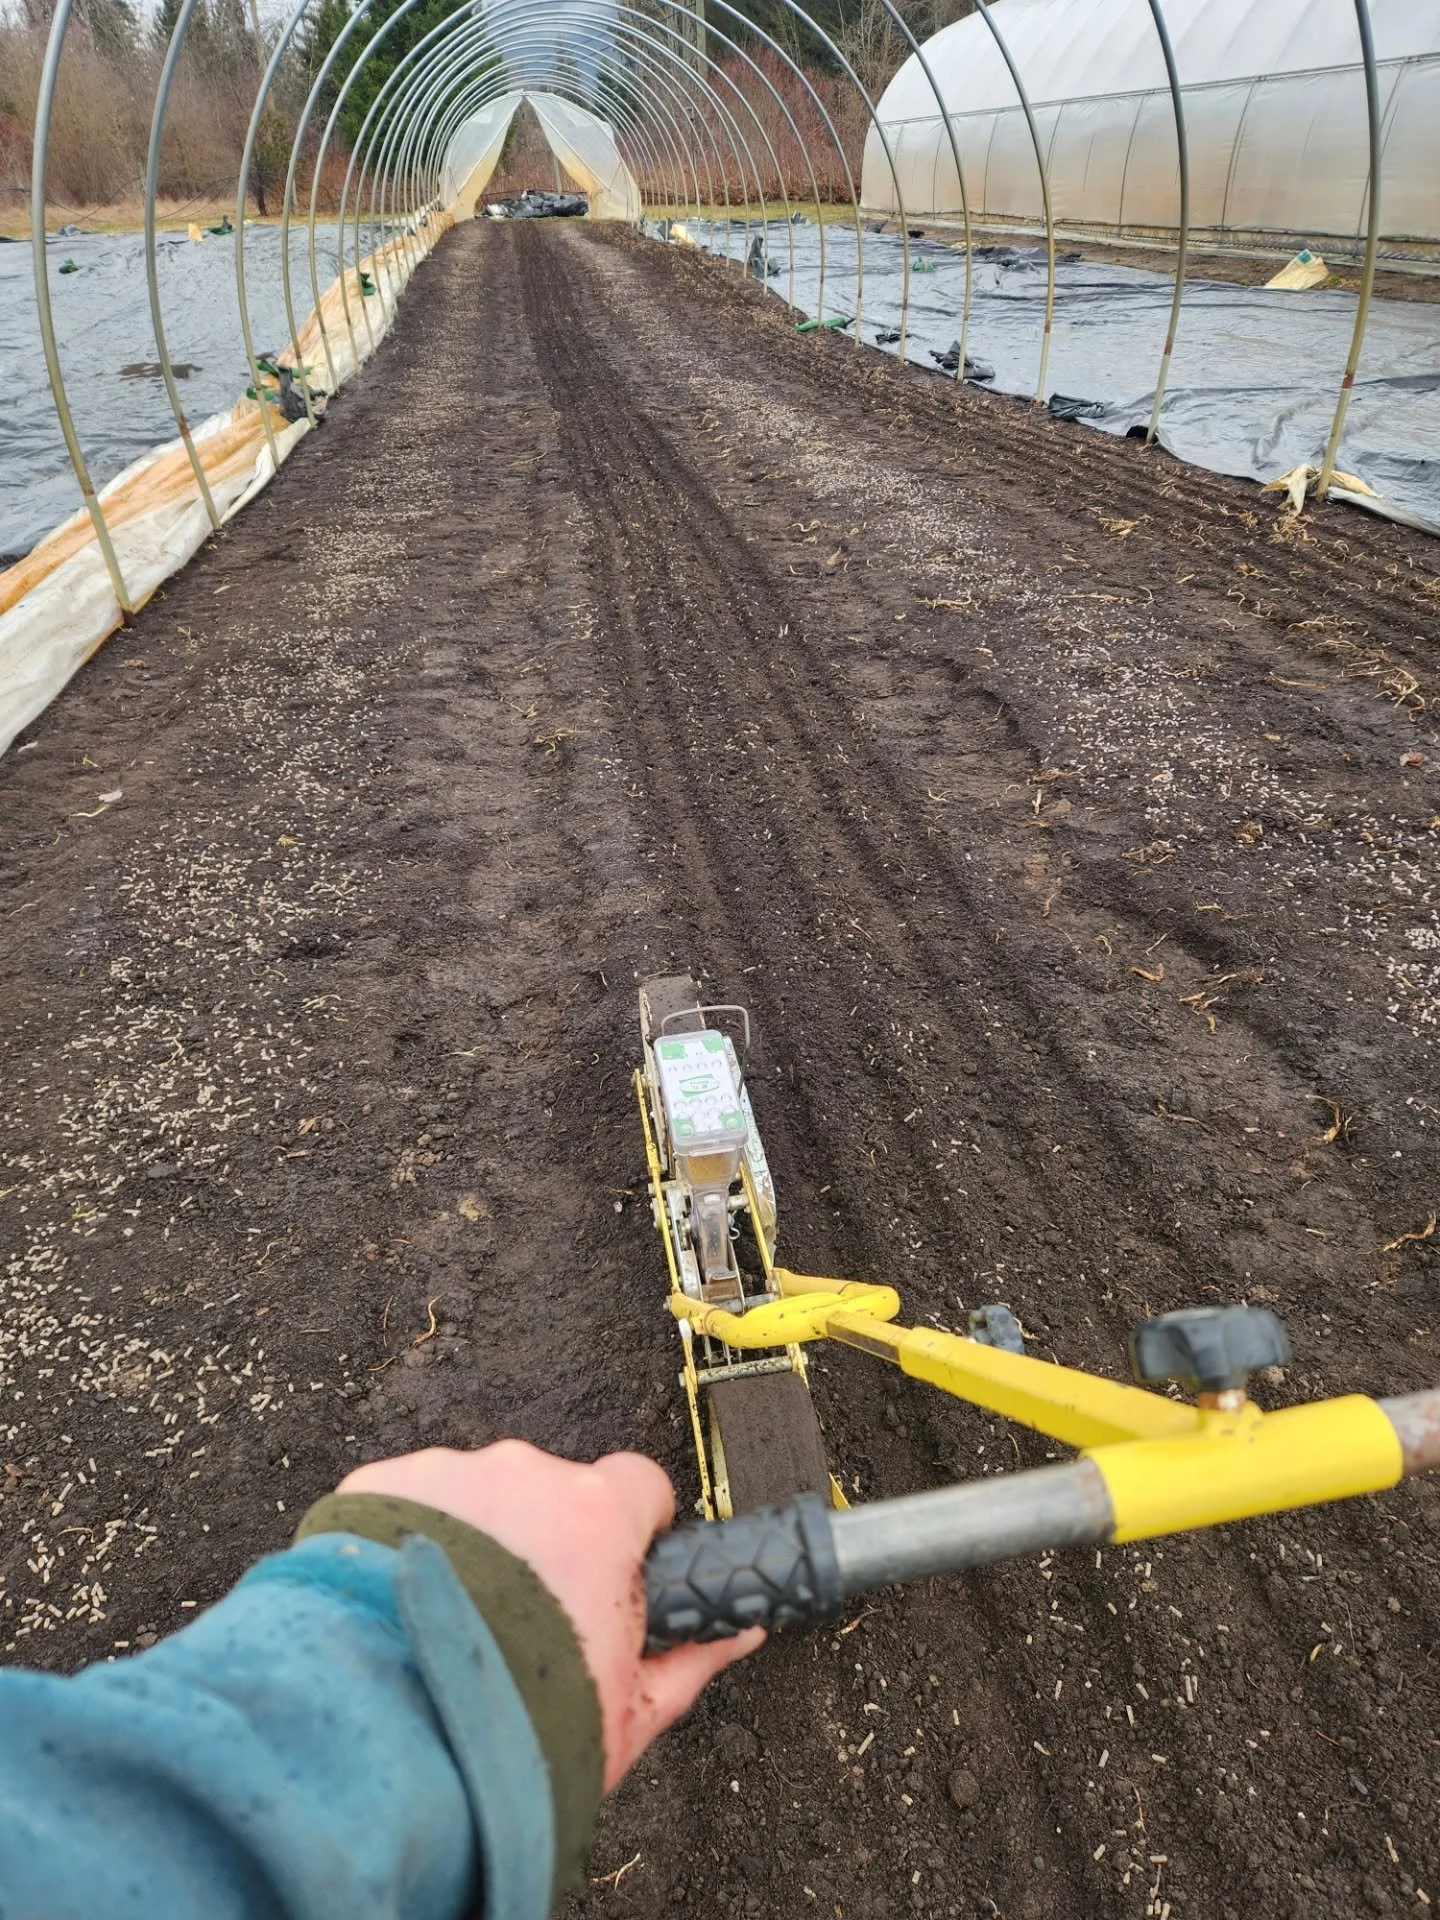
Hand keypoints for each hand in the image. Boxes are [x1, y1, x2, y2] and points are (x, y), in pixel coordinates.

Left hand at [338, 1441, 762, 1788]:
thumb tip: (740, 1634)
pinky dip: (403, 1546)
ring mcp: (445, 1474)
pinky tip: (395, 1609)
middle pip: (549, 1491)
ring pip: (473, 1497)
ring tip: (448, 1624)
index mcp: (598, 1514)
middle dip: (540, 1543)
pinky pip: (403, 1504)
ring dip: (470, 1544)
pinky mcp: (376, 1487)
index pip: (637, 1483)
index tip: (612, 1570)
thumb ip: (690, 1661)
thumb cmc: (517, 1734)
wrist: (389, 1745)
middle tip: (518, 1623)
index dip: (631, 1527)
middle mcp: (524, 1474)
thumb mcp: (627, 1714)